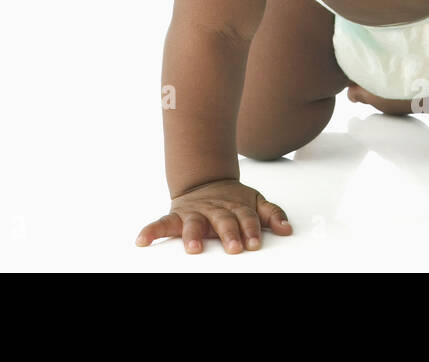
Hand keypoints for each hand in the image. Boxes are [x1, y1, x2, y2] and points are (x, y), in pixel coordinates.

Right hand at [134, 179, 291, 253]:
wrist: (204, 180)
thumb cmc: (232, 200)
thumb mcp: (255, 201)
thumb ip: (271, 214)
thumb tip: (286, 229)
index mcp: (236, 207)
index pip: (246, 218)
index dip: (250, 230)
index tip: (254, 244)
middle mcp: (215, 209)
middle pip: (223, 221)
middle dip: (228, 234)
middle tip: (233, 248)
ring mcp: (195, 212)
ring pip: (193, 223)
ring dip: (192, 235)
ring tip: (192, 248)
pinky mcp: (176, 216)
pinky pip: (161, 223)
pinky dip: (151, 230)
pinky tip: (142, 240)